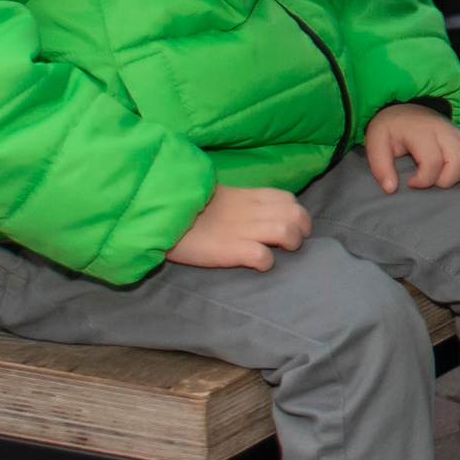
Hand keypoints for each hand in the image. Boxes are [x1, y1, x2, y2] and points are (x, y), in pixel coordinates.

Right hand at [167, 185, 310, 270]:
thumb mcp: (215, 196)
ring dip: (291, 242)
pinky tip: (260, 264)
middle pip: (296, 213)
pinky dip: (267, 261)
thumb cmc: (184, 209)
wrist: (157, 215)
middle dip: (302, 229)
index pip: (287, 198)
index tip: (292, 226)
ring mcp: (241, 230)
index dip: (296, 213)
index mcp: (247, 196)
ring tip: (281, 251)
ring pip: (286, 230)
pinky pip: (262, 255)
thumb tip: (254, 210)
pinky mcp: (229, 250)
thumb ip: (238, 201)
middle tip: (293, 242)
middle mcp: (250, 211)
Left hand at [364, 102, 459, 193]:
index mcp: (421, 131)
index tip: (410, 182)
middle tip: (428, 181)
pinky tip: (454, 173)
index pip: (433, 161)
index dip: (423, 180)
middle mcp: (445, 130)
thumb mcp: (376, 143)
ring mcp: (458, 133)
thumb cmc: (391, 129)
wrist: (404, 108)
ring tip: (441, 178)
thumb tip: (391, 189)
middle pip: (459, 161)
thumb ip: (380, 166)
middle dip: (444, 181)